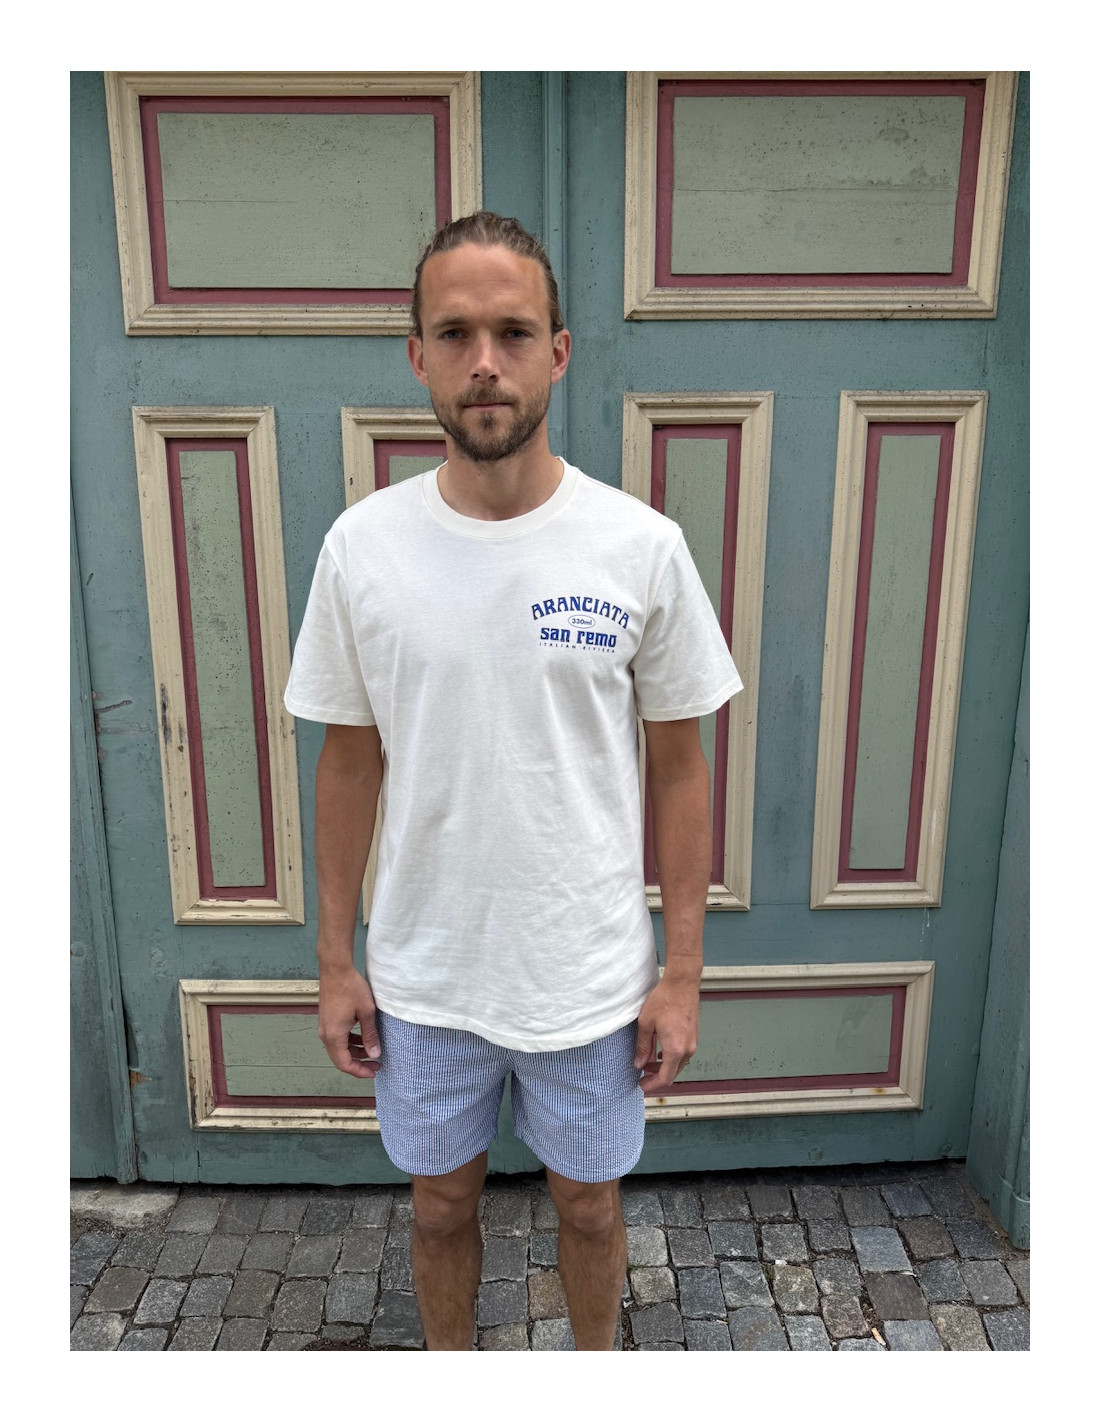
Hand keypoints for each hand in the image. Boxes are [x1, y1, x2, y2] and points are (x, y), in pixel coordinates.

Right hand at [318, 968, 380, 1078]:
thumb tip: (374, 1054)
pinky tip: (362, 1037)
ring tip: (372, 1051)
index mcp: (334, 1035)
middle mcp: (326, 1034)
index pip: (344, 1064)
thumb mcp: (366, 1012)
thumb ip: (370, 1035)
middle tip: (376, 1064)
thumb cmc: (351, 988)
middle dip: (358, 1064)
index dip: (359, 1071)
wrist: (336, 969)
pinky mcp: (327, 1019)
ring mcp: (324, 1026)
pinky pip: (337, 1038)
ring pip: (338, 1048)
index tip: (373, 1071)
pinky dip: (349, 1042)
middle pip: (340, 1059)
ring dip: (354, 1052)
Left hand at [634, 975, 698, 1096]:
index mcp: (675, 1049)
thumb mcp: (646, 1024)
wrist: (682, 983)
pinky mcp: (694, 1035)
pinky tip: (660, 1051)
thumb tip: (639, 1064)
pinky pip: (682, 1053)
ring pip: (678, 1063)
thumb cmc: (664, 1000)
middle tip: (642, 1076)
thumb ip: (642, 1046)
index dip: (652, 1085)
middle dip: (656, 1076)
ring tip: (647, 1061)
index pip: (665, 1077)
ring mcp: (693, 1042)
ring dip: (663, 1066)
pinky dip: (671, 1057)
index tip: (642, 1086)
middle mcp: (688, 1049)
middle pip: (673, 1073)